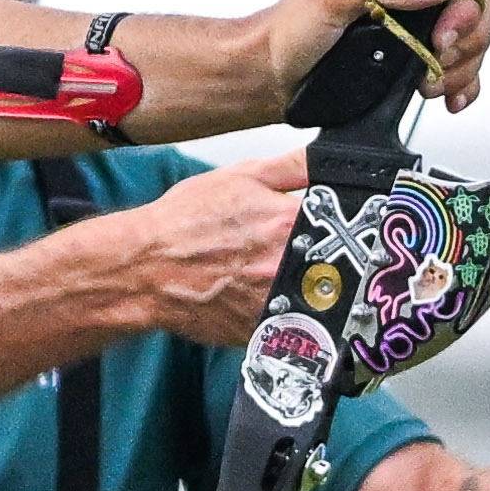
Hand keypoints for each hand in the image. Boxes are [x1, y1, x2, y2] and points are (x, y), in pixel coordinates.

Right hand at [93, 152, 319, 339]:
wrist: (145, 267)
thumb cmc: (185, 222)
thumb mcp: (241, 176)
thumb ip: (293, 167)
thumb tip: (329, 159)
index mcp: (291, 225)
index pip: (343, 227)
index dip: (341, 228)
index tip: (332, 229)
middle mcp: (292, 267)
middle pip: (332, 266)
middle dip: (319, 259)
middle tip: (284, 253)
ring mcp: (278, 304)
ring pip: (311, 299)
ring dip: (300, 288)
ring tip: (263, 276)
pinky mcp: (262, 331)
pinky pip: (285, 323)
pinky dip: (277, 312)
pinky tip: (251, 297)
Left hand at [218, 0, 479, 123]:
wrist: (274, 77)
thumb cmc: (290, 30)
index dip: (464, 6)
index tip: (443, 34)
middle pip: (477, 10)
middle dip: (467, 40)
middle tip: (438, 58)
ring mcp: (418, 32)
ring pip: (473, 43)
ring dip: (463, 68)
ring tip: (430, 84)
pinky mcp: (416, 65)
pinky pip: (462, 71)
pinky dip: (464, 85)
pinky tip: (448, 96)